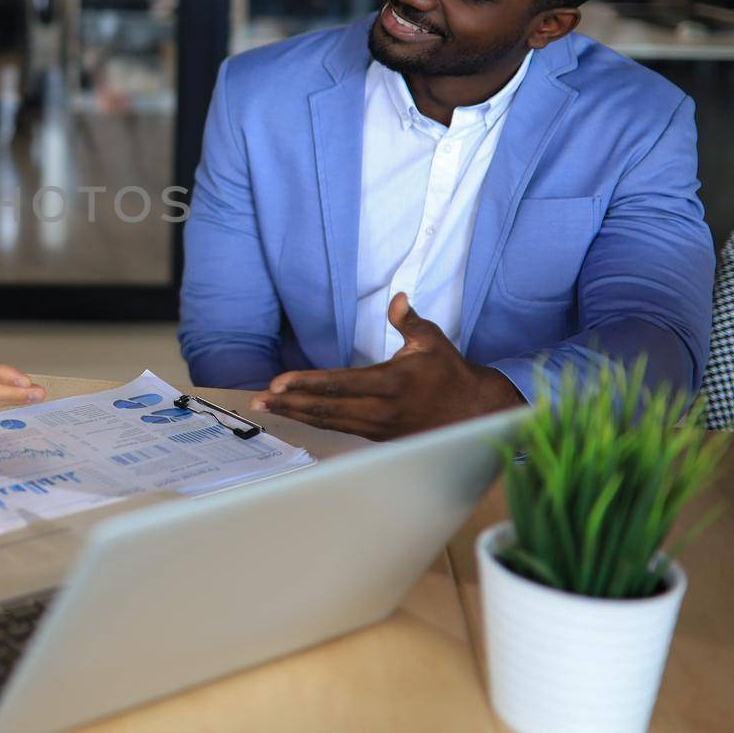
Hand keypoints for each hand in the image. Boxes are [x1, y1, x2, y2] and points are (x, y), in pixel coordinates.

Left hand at [248, 293, 523, 439]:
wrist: (476, 413)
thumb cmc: (451, 372)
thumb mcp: (432, 341)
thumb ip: (409, 321)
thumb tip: (397, 297)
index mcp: (391, 383)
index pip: (339, 384)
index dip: (306, 384)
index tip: (277, 383)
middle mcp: (380, 409)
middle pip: (326, 409)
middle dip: (289, 404)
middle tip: (257, 400)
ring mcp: (378, 427)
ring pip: (329, 422)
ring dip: (295, 414)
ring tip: (266, 408)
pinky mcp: (378, 436)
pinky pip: (340, 428)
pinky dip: (314, 422)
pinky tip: (294, 415)